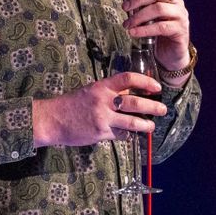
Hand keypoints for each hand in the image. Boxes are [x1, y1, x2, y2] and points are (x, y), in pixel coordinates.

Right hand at [31, 72, 167, 146]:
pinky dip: (128, 135)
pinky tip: (130, 135)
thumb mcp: (90, 92)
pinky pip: (121, 134)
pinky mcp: (100, 133)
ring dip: (146, 125)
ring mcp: (102, 118)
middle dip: (153, 107)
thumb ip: (109, 93)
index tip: (156, 87)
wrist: (52, 119)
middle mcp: (103, 101)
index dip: (145, 82)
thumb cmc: (71, 104)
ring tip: (152, 126)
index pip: (127, 79)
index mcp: (101, 86)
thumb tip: (131, 96)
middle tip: (162, 109)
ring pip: (132, 122)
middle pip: (135, 102)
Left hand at [122, 0, 190, 72]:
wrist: (170, 54)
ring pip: (159, 9)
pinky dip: (145, 29)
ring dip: (139, 16)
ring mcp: (181, 17)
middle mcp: (177, 3)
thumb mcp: (147, 13)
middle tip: (125, 7)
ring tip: (127, 24)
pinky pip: (161, 27)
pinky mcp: (180, 31)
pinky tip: (133, 32)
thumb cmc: (157, 30)